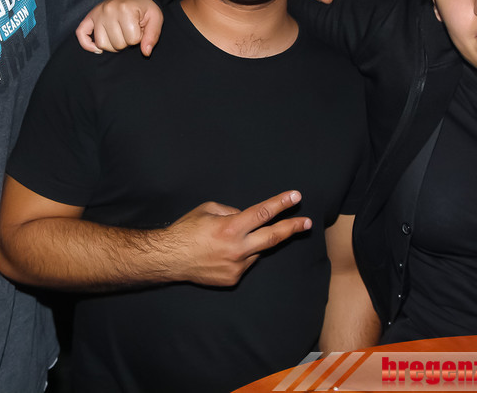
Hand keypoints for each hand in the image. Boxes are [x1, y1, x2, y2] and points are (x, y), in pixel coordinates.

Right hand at [76, 0, 163, 55]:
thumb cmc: (145, 6)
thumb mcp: (155, 18)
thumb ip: (152, 36)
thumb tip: (145, 52)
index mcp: (125, 10)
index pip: (132, 40)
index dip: (139, 38)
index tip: (140, 28)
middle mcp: (108, 11)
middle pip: (117, 44)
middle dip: (127, 41)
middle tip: (131, 29)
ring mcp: (97, 13)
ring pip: (102, 44)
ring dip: (113, 44)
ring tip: (120, 33)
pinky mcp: (90, 16)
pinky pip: (81, 33)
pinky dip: (87, 44)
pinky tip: (97, 49)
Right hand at [165, 190, 310, 285]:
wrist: (169, 259)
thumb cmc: (186, 230)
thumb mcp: (208, 210)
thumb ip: (231, 211)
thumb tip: (247, 216)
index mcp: (231, 227)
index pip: (263, 213)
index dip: (281, 204)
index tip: (296, 196)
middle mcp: (237, 248)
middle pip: (273, 237)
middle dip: (292, 228)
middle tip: (306, 223)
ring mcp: (236, 266)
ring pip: (257, 251)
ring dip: (253, 243)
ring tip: (229, 241)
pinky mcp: (232, 279)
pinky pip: (245, 263)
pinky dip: (240, 256)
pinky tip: (222, 254)